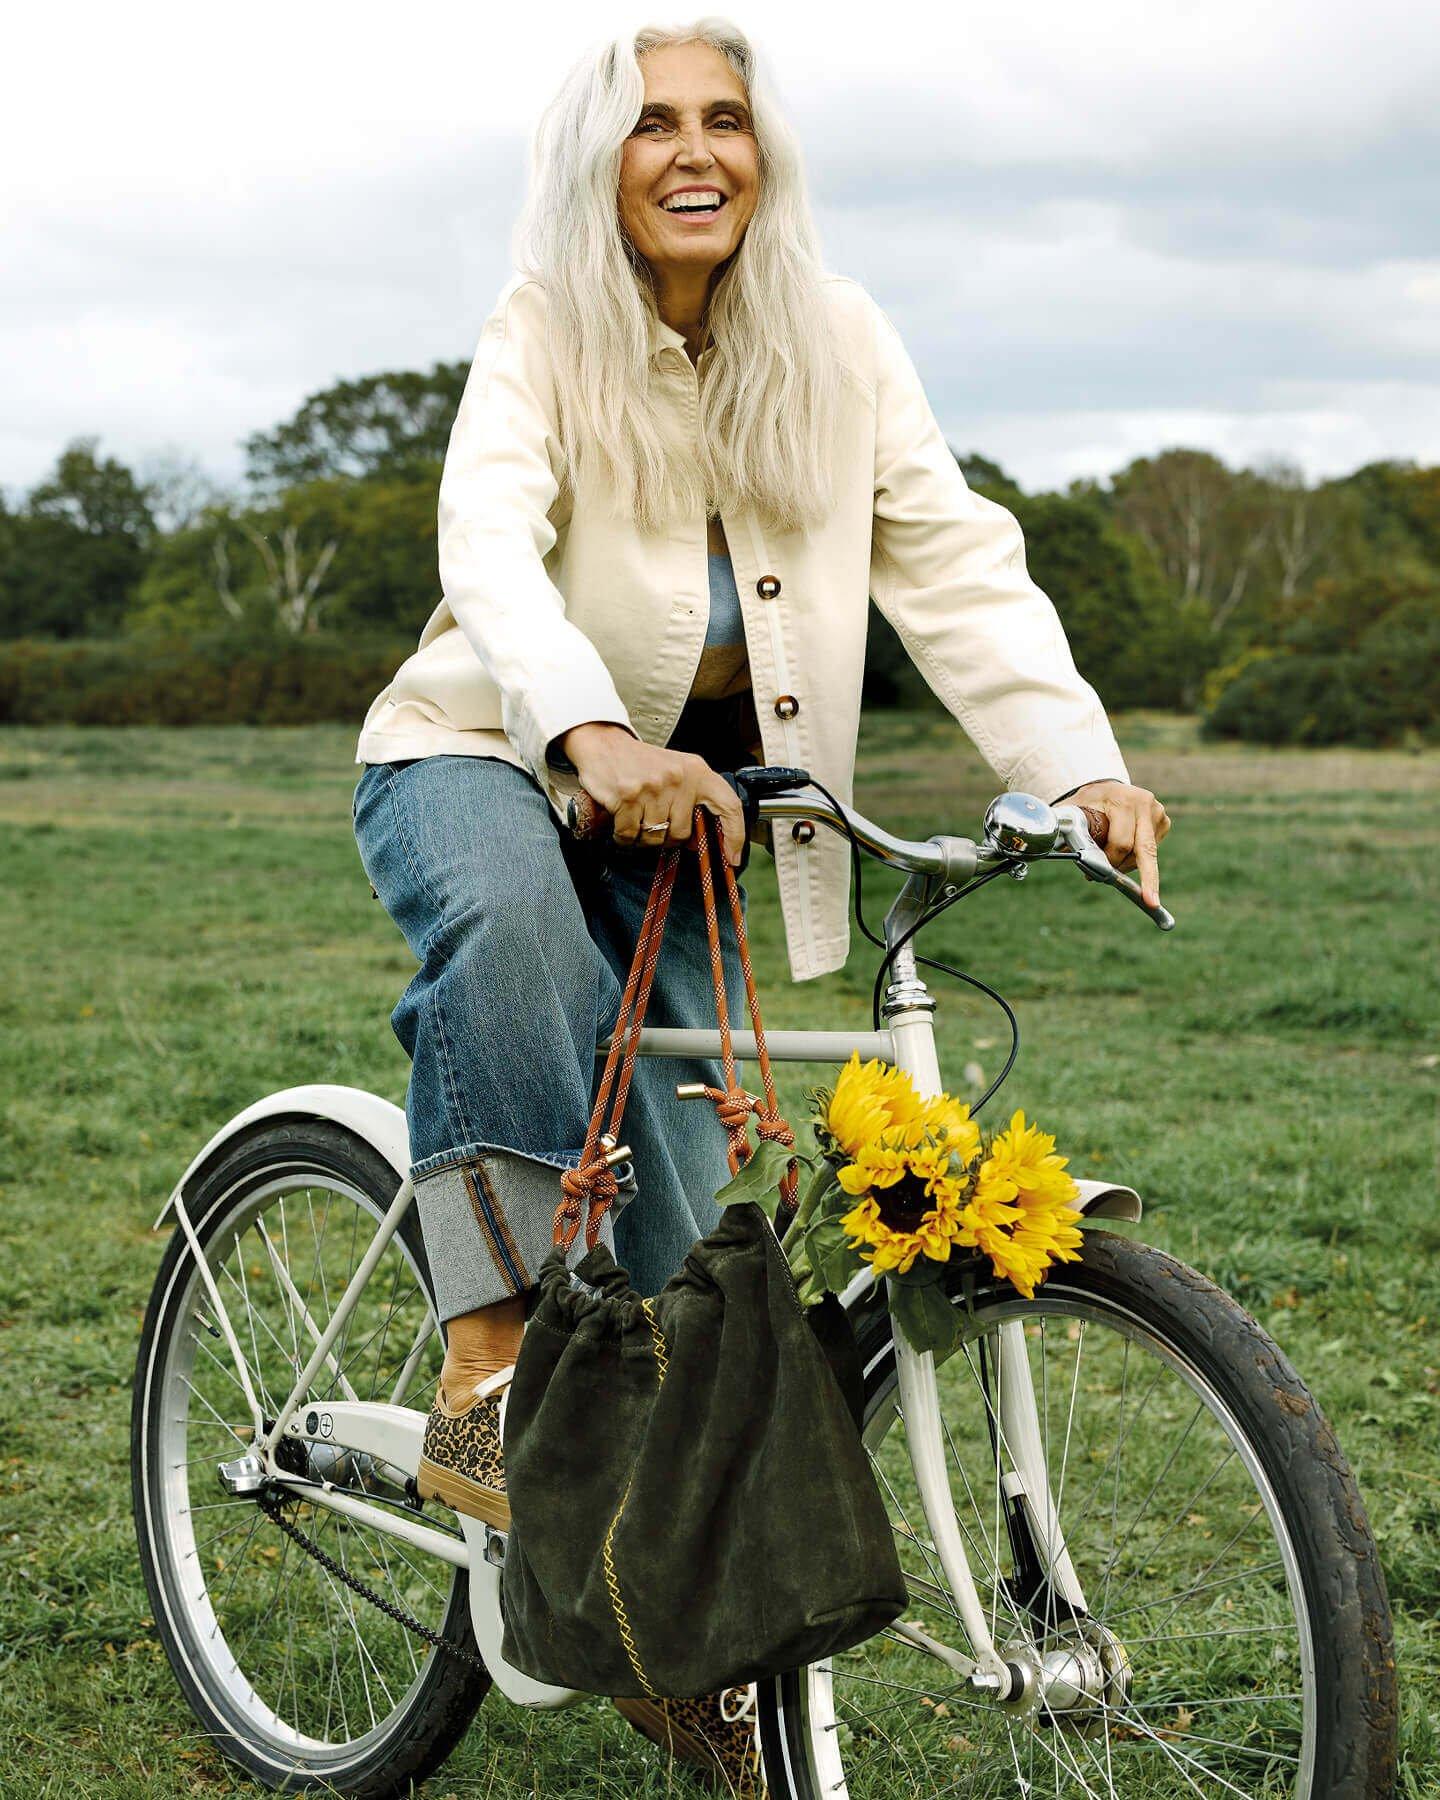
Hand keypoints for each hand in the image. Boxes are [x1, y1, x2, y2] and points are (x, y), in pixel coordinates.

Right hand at [557, 723, 746, 867]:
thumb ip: (691, 802)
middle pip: (681, 833)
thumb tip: (698, 842)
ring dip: (641, 836)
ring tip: (634, 817)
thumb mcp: (676, 773)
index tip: (733, 857)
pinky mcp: (628, 796)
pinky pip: (630, 835)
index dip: (735, 835)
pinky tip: (620, 819)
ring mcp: (654, 787)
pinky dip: (623, 836)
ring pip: (655, 837)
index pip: (729, 806)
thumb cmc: (641, 763)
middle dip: (665, 837)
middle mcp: (679, 778)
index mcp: (697, 771)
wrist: (604, 743)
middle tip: (651, 822)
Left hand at [1066, 780, 1170, 908]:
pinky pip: (1151, 851)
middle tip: (1150, 902)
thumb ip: (1061, 824)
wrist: (1107, 788)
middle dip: (1148, 879)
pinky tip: (1121, 854)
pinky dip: (1135, 859)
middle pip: (1145, 850)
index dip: (1108, 862)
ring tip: (1109, 863)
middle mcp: (1145, 804)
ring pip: (1146, 854)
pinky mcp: (1164, 823)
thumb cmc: (1087, 802)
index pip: (1121, 842)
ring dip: (1126, 866)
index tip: (1093, 875)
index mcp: (1123, 800)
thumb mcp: (1074, 808)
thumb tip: (1042, 840)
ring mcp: (1158, 813)